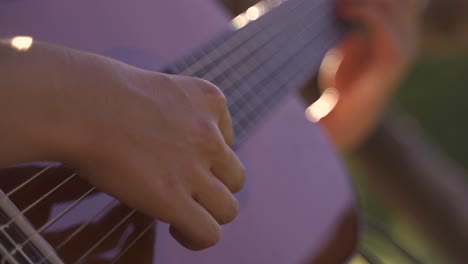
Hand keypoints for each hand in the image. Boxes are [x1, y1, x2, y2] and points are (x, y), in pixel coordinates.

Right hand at [70, 65, 245, 249]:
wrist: (80, 103)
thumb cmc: (105, 94)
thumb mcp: (162, 91)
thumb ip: (180, 113)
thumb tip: (172, 141)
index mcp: (211, 101)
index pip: (229, 141)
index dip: (207, 157)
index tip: (182, 160)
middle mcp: (211, 135)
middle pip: (236, 178)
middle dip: (214, 187)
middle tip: (186, 188)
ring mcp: (195, 167)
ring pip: (229, 210)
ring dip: (209, 214)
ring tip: (185, 214)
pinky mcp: (173, 197)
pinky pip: (208, 233)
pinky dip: (196, 238)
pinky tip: (177, 229)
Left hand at [318, 0, 420, 150]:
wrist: (343, 119)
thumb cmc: (342, 84)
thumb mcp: (347, 48)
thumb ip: (354, 24)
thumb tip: (343, 2)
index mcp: (400, 33)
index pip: (399, 1)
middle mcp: (408, 37)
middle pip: (399, 0)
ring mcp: (405, 48)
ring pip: (392, 4)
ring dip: (362, 0)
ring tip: (338, 4)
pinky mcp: (393, 59)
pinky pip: (381, 22)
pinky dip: (361, 11)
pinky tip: (342, 12)